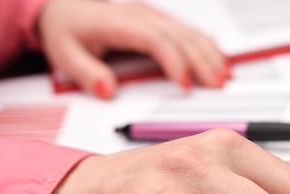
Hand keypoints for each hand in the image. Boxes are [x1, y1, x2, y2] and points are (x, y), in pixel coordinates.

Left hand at [36, 0, 228, 97]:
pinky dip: (206, 45)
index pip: (157, 40)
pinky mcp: (158, 23)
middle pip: (181, 37)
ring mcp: (153, 18)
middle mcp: (142, 17)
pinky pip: (188, 32)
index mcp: (121, 23)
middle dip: (203, 61)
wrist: (64, 8)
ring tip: (225, 76)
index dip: (174, 62)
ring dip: (210, 53)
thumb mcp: (65, 52)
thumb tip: (108, 90)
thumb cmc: (67, 29)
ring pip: (189, 33)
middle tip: (217, 84)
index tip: (185, 85)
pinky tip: (219, 58)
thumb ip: (86, 72)